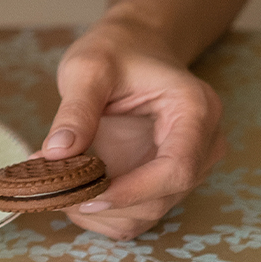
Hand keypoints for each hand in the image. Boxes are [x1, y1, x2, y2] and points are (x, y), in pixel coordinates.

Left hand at [41, 16, 226, 239]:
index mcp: (195, 110)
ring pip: (150, 213)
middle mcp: (204, 143)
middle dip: (107, 203)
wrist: (135, 47)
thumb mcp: (88, 68)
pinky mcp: (169, 180)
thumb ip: (75, 110)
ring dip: (101, 212)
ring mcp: (190, 165)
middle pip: (164, 197)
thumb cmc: (116, 51)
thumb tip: (56, 154)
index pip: (177, 168)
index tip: (86, 196)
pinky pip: (139, 214)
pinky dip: (105, 213)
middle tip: (56, 189)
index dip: (133, 192)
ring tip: (59, 185)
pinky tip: (76, 190)